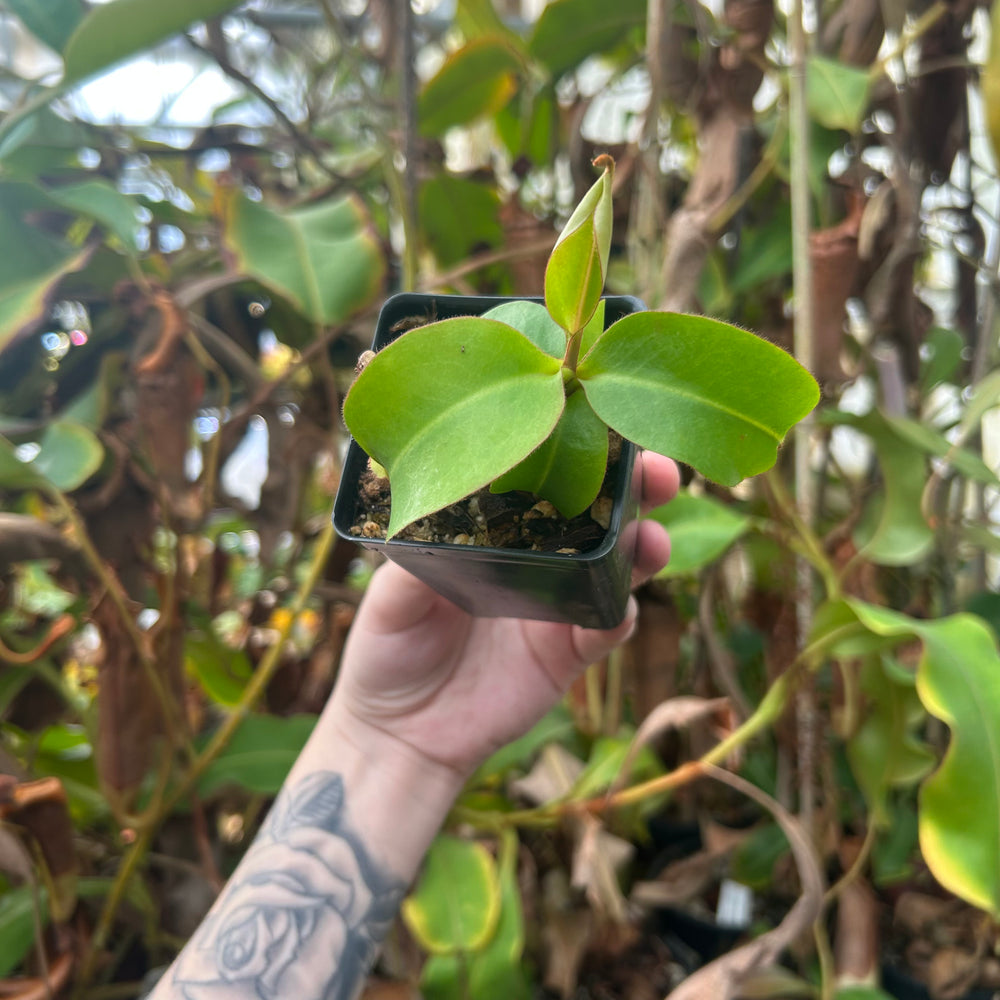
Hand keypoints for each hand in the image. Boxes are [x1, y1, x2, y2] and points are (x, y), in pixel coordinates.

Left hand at [328, 452, 678, 778]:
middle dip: (634, 486)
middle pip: (597, 511)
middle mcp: (536, 557)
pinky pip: (607, 628)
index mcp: (495, 530)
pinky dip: (621, 614)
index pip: (544, 477)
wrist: (401, 732)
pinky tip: (624, 605)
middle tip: (658, 472)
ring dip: (643, 547)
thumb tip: (445, 511)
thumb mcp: (389, 596)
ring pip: (617, 564)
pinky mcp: (568, 653)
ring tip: (652, 538)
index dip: (576, 449)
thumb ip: (419, 557)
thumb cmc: (388, 650)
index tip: (600, 423)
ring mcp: (558, 603)